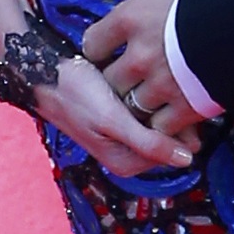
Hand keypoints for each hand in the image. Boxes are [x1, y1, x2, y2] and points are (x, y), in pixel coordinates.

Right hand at [28, 43, 197, 174]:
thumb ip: (148, 142)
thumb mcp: (111, 120)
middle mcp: (127, 152)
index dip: (186, 127)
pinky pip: (148, 109)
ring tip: (170, 76)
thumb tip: (187, 160)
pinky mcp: (120, 116)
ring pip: (161, 121)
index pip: (175, 151)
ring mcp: (124, 133)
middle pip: (169, 137)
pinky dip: (154, 96)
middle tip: (182, 83)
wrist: (43, 71)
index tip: (190, 98)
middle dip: (178, 113)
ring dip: (168, 103)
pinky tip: (153, 78)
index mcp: (127, 162)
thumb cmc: (74, 94)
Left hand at [86, 0, 206, 143]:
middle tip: (130, 81)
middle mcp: (139, 54)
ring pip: (132, 106)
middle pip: (110, 80)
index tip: (108, 54)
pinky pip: (159, 127)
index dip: (100, 51)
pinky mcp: (184, 107)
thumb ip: (149, 14)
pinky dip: (164, 124)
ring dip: (141, 105)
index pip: (94, 43)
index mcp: (131, 19)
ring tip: (155, 98)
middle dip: (118, 83)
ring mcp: (160, 84)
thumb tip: (142, 23)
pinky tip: (174, 115)